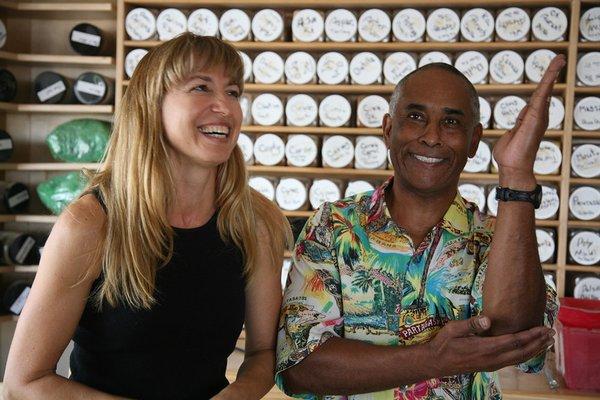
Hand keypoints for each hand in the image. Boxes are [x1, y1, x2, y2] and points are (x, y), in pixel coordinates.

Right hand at [428, 315, 553, 375]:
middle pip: (522, 351)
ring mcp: (492, 364)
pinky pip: (513, 361)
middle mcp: (492, 359)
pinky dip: (525, 355)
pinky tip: (528, 351)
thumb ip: (471, 324)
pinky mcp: (490, 366)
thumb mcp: (453, 329)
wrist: (437, 362)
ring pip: (519, 359)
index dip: (531, 335)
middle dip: (538, 343)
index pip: (514, 341)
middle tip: (552, 334)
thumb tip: (489, 319)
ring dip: (534, 350)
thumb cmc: (444, 343)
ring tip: (546, 343)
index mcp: (486, 348)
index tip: (544, 328)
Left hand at [492, 54, 565, 189]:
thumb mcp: (510, 136)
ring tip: (559, 60)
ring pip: (546, 90)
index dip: (543, 86)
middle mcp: (538, 117)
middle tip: (559, 60)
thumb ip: (514, 129)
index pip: (537, 99)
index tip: (549, 75)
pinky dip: (548, 81)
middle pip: (545, 91)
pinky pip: (542, 94)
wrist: (512, 166)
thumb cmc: (510, 156)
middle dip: (552, 75)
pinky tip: (554, 70)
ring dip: (552, 73)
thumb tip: (516, 126)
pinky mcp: (536, 116)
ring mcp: (539, 116)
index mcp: (530, 120)